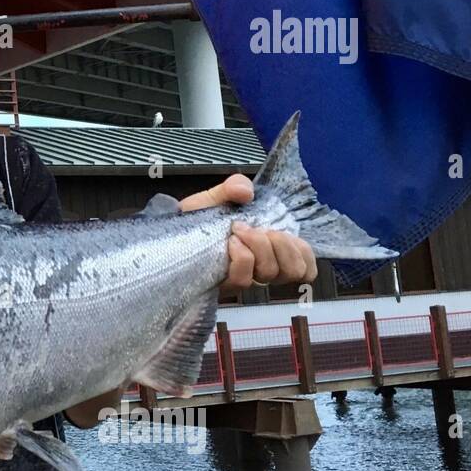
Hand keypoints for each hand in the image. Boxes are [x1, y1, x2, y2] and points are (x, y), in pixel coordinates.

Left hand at [179, 174, 317, 290]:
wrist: (165, 234)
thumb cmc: (194, 220)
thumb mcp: (216, 196)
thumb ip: (234, 186)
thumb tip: (246, 191)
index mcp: (267, 249)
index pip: (305, 266)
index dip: (305, 254)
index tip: (282, 232)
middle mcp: (258, 267)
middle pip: (293, 271)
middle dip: (281, 245)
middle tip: (255, 228)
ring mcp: (241, 277)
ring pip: (270, 275)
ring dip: (260, 248)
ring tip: (239, 232)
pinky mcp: (223, 285)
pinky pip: (245, 279)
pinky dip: (242, 257)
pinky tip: (229, 244)